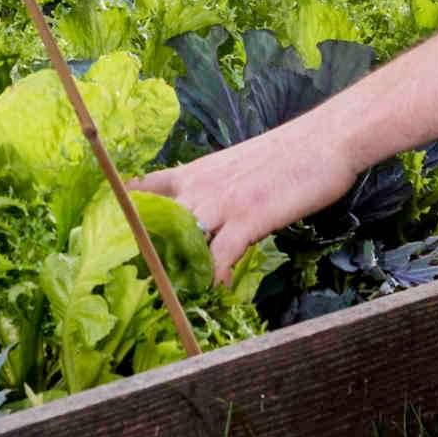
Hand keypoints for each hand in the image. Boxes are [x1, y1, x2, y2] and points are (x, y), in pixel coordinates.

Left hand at [138, 122, 361, 285]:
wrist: (323, 139)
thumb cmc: (286, 154)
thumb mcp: (236, 168)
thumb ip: (214, 191)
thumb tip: (204, 217)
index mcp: (193, 173)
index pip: (141, 190)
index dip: (125, 214)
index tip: (114, 240)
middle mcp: (198, 187)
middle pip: (152, 223)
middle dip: (144, 255)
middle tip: (140, 285)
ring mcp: (220, 203)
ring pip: (180, 242)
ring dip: (176, 272)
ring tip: (176, 297)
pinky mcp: (247, 218)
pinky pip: (219, 257)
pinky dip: (214, 279)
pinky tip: (217, 292)